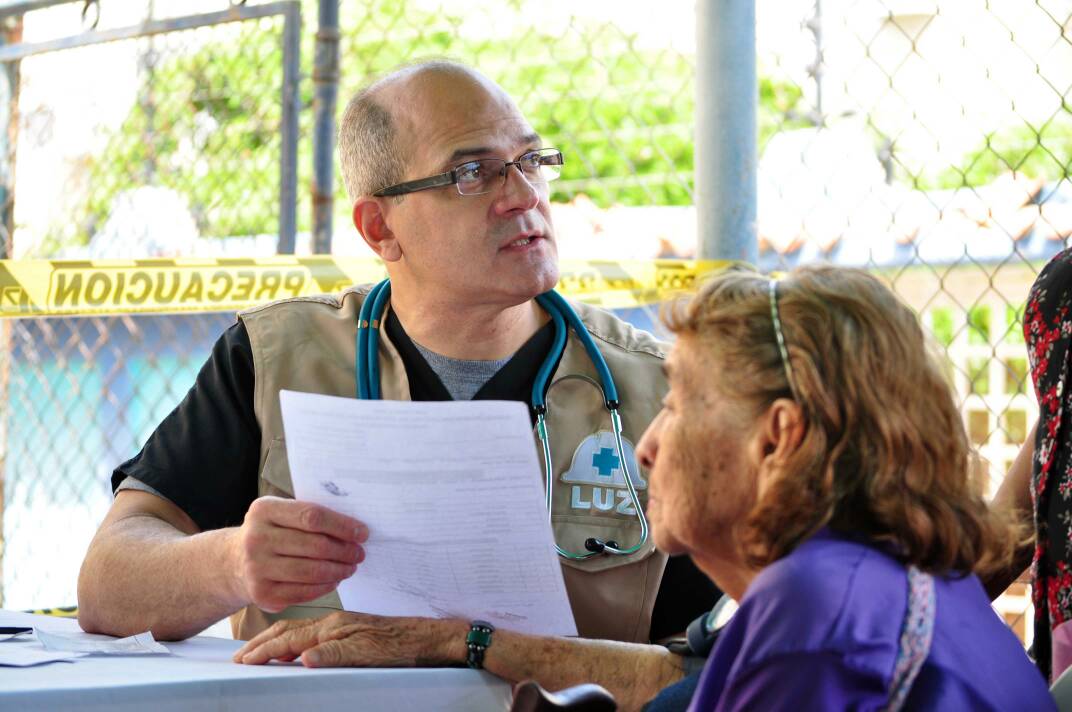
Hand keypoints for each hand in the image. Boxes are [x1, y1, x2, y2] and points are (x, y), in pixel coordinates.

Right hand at [229, 496, 368, 612]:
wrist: (233, 562)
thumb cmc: (271, 533)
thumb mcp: (281, 514)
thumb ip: (310, 515)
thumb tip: (354, 528)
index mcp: (264, 510)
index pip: (312, 516)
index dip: (342, 526)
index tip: (362, 533)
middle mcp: (256, 539)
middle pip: (315, 546)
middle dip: (344, 551)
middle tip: (359, 553)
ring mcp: (257, 568)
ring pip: (311, 571)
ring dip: (338, 570)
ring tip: (350, 567)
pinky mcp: (262, 594)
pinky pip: (304, 592)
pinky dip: (325, 586)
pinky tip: (334, 580)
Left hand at [233, 611, 467, 667]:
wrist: (424, 638)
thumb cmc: (393, 641)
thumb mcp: (356, 643)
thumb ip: (329, 647)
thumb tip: (298, 657)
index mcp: (332, 623)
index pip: (290, 630)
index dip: (263, 642)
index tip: (242, 655)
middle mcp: (335, 624)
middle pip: (289, 632)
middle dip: (259, 647)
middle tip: (237, 660)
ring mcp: (348, 633)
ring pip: (305, 639)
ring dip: (276, 649)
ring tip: (253, 660)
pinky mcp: (365, 645)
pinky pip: (340, 650)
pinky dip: (321, 654)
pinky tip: (306, 660)